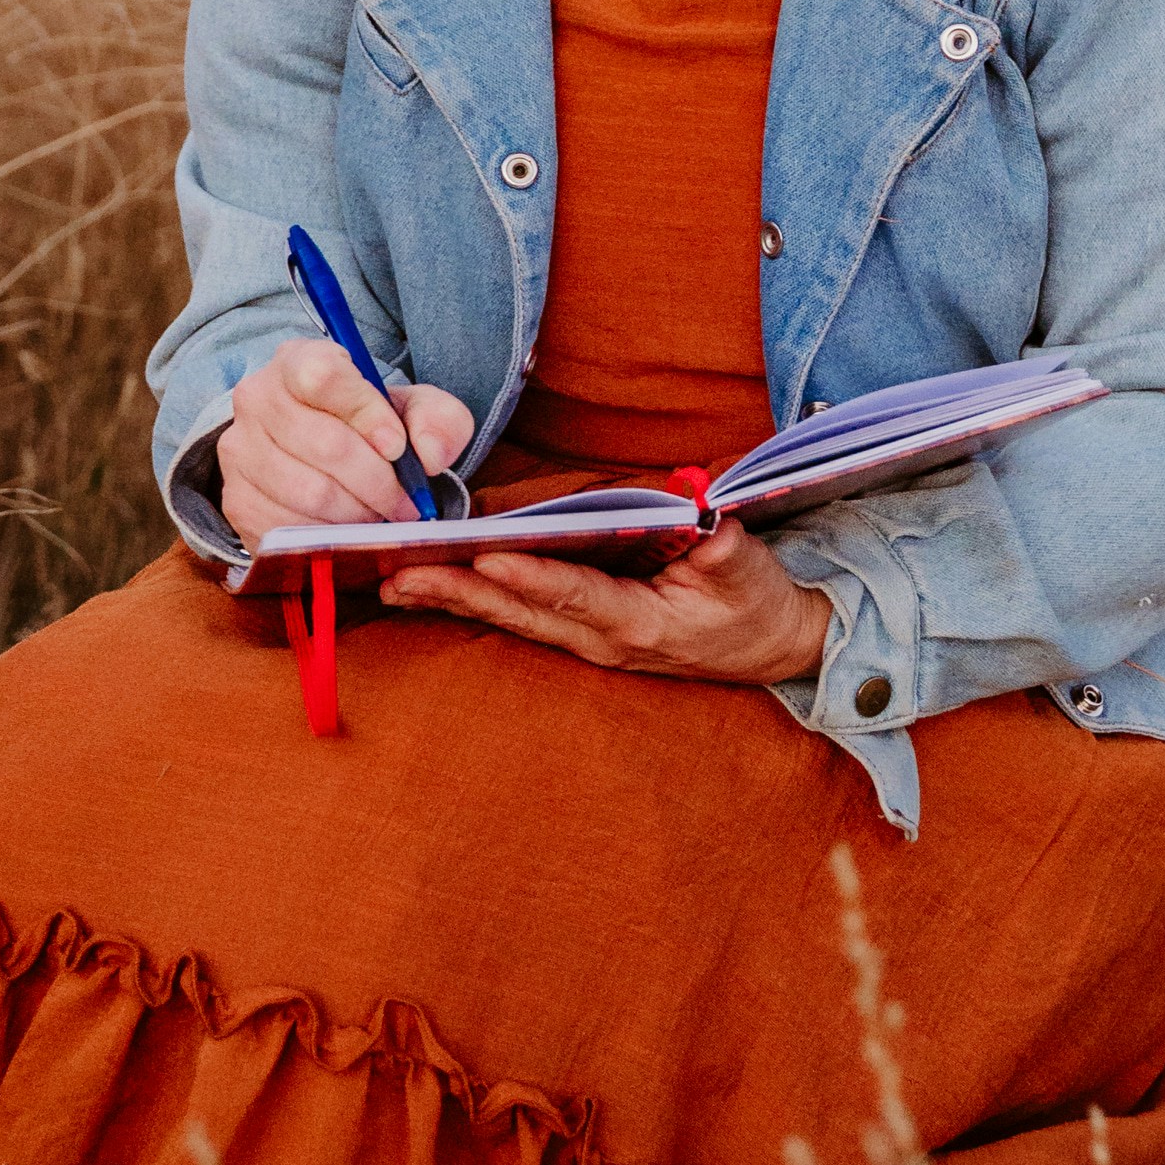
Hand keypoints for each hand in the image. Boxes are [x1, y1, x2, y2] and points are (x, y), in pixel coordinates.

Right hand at [217, 338, 475, 545]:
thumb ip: (439, 420)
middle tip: (406, 503)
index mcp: (297, 360)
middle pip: (324, 443)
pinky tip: (348, 530)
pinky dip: (330, 536)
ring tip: (380, 516)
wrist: (327, 459)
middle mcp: (256, 398)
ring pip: (310, 491)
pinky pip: (289, 527)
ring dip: (359, 513)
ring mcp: (239, 450)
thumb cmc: (373, 428)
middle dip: (378, 482)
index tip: (398, 448)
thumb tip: (428, 455)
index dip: (366, 414)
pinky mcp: (237, 500)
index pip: (323, 377)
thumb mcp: (417, 410)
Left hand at [377, 519, 832, 685]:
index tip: (484, 557)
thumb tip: (701, 515)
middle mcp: (603, 640)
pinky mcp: (582, 635)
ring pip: (510, 618)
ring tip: (392, 581)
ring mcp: (588, 643)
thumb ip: (724, 546)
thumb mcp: (751, 572)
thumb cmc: (758, 604)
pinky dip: (474, 600)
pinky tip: (431, 587)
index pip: (577, 595)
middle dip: (458, 591)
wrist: (772, 649)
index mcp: (641, 623)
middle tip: (398, 574)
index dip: (531, 577)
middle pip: (521, 611)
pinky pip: (519, 618)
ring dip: (452, 599)